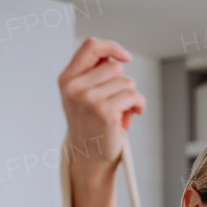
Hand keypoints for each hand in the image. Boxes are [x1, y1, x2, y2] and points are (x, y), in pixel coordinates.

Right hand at [58, 38, 145, 206]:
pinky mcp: (105, 111)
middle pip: (114, 67)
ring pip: (126, 82)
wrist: (90, 160)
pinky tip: (133, 115)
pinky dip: (139, 105)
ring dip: (131, 97)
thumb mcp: (83, 97)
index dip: (112, 46)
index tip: (126, 57)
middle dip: (122, 84)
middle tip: (116, 104)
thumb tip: (116, 56)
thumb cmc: (92, 127)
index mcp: (67, 79)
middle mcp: (75, 87)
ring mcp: (89, 99)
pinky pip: (133, 96)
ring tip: (121, 114)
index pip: (91, 46)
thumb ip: (94, 75)